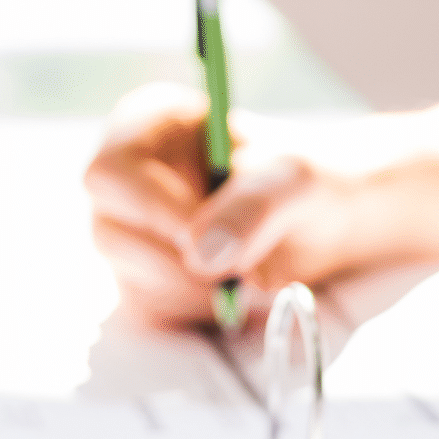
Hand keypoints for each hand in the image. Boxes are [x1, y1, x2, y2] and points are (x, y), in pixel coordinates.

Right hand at [83, 83, 399, 328]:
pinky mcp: (147, 277)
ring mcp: (133, 231)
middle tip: (237, 273)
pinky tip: (237, 293)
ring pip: (129, 276)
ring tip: (252, 275)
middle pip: (109, 231)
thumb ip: (253, 208)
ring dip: (194, 291)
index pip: (111, 173)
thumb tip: (202, 254)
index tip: (202, 241)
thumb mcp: (294, 180)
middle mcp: (129, 178)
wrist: (328, 220)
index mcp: (150, 127)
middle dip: (177, 264)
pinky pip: (152, 308)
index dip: (152, 213)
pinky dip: (197, 311)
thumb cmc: (307, 179)